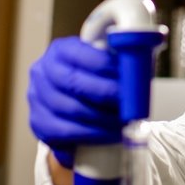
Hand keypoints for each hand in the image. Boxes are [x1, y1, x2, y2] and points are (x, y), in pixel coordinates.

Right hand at [28, 37, 121, 167]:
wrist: (73, 104)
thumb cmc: (94, 79)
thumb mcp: (104, 62)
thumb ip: (121, 58)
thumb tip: (148, 53)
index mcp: (60, 50)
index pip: (82, 55)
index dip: (106, 66)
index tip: (128, 77)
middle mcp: (42, 71)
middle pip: (74, 83)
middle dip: (106, 94)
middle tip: (130, 103)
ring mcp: (36, 97)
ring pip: (71, 109)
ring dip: (103, 118)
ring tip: (125, 122)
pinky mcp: (38, 122)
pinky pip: (66, 132)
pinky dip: (93, 135)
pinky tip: (111, 134)